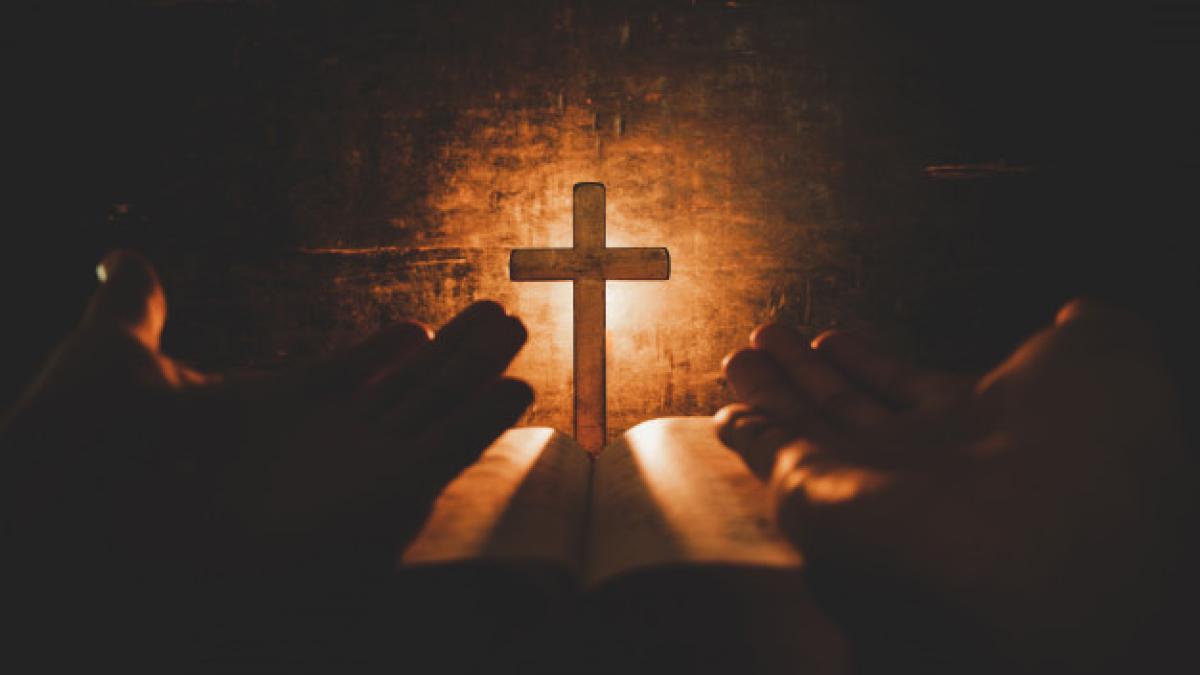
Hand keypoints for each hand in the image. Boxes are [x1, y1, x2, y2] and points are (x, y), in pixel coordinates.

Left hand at [1, 250, 530, 588]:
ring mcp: (354, 466)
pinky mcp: (378, 496)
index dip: (384, 351)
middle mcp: (323, 438)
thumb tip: (128, 259)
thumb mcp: (113, 357)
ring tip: (516, 334)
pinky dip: (483, 423)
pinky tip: (516, 390)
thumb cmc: (88, 446)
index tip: (416, 329)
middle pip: (407, 389)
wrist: (87, 519)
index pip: (349, 373)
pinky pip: (445, 455)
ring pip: (436, 411)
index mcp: (274, 404)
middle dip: (454, 355)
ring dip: (480, 375)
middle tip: (496, 314)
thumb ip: (135, 307)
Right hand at [717, 300, 1189, 672]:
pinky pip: (772, 457)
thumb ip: (1085, 329)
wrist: (1039, 520)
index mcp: (979, 424)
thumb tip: (1077, 311)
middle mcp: (916, 456)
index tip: (836, 336)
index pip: (909, 388)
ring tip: (742, 353)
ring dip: (771, 387)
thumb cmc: (1081, 437)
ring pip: (804, 424)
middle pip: (847, 405)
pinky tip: (725, 412)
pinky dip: (745, 434)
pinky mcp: (813, 494)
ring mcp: (864, 477)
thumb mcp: (1103, 353)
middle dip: (807, 369)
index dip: (869, 361)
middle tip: (772, 334)